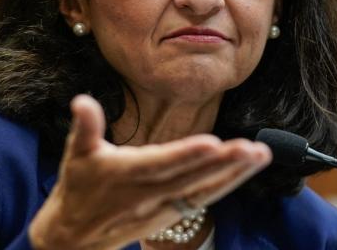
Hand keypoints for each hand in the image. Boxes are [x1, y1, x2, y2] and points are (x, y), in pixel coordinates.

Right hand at [28, 95, 271, 249]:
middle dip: (223, 164)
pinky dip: (226, 183)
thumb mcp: (76, 155)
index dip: (185, 155)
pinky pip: (203, 198)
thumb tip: (81, 100)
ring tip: (261, 154)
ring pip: (203, 190)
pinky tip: (248, 168)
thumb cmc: (78, 188)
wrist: (75, 239)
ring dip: (234, 174)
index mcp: (126, 175)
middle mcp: (149, 194)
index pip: (160, 164)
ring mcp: (163, 207)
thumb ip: (85, 127)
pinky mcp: (172, 213)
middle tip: (253, 148)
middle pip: (191, 179)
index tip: (212, 143)